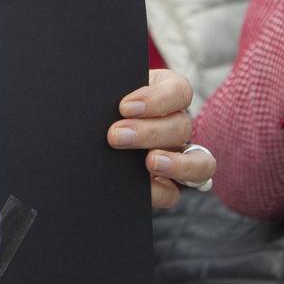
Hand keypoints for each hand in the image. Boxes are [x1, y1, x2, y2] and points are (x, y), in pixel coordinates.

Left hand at [107, 69, 207, 207]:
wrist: (85, 139)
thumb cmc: (101, 109)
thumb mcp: (108, 97)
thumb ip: (108, 99)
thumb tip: (98, 104)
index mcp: (167, 95)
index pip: (179, 91)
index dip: (157, 99)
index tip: (126, 106)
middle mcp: (177, 125)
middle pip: (181, 126)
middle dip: (148, 132)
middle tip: (115, 136)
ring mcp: (178, 157)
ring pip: (199, 161)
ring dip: (175, 163)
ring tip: (149, 163)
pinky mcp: (167, 185)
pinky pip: (175, 192)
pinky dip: (161, 191)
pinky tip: (142, 188)